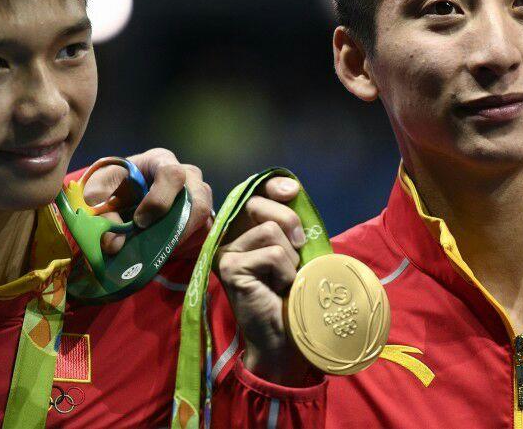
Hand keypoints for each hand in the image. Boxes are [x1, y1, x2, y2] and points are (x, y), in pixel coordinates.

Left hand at [82, 148, 212, 254]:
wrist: (123, 193)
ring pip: (204, 219)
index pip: (172, 175)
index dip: (159, 201)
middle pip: (199, 200)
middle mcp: (187, 176)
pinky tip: (165, 249)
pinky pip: (204, 233)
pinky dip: (186, 245)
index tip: (139, 221)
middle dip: (178, 226)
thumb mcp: (97, 192)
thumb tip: (114, 244)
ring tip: (157, 249)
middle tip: (154, 244)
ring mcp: (199, 195)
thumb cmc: (113, 185)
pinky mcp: (200, 216)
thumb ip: (101, 213)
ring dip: (181, 238)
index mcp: (161, 161)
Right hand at [215, 176, 314, 385]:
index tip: (292, 191)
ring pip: (271, 230)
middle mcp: (228, 236)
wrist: (284, 337)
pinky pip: (272, 253)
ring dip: (289, 258)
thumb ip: (291, 222)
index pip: (256, 193)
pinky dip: (285, 272)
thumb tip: (292, 187)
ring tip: (283, 279)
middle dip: (290, 223)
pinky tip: (277, 289)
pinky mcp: (229, 266)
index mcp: (243, 230)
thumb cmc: (293, 294)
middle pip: (260, 203)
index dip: (274, 185)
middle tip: (298, 250)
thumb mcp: (296, 251)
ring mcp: (224, 250)